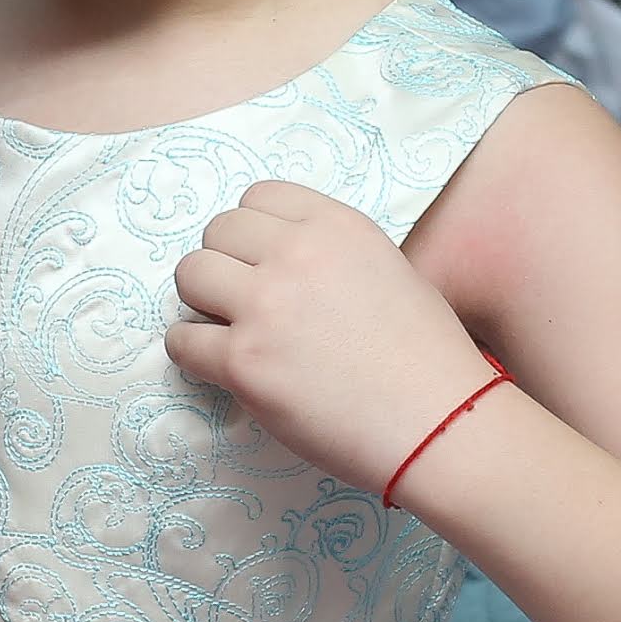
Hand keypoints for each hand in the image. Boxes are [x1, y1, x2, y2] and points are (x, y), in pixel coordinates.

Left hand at [163, 180, 494, 493]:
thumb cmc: (428, 358)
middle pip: (217, 230)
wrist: (438, 424)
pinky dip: (191, 352)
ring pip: (190, 275)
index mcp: (337, 226)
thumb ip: (333, 255)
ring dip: (201, 301)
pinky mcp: (244, 362)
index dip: (254, 231)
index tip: (260, 260)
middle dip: (225, 263)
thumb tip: (282, 262)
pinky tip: (218, 365)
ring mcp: (265, 307)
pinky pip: (182, 341)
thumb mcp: (392, 271)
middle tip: (242, 300)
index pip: (259, 196)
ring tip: (226, 328)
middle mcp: (296, 255)